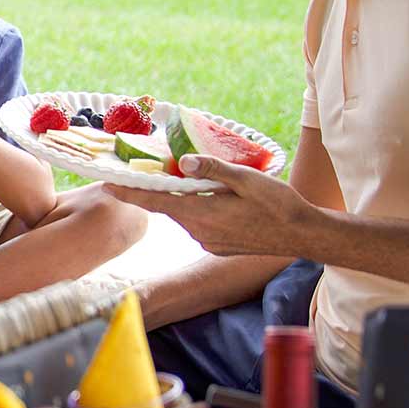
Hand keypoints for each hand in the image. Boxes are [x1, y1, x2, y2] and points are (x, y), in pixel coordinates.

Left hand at [104, 155, 317, 257]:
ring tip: (181, 180)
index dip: (128, 193)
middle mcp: (199, 232)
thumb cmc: (279, 204)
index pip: (155, 201)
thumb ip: (214, 169)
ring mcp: (207, 242)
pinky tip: (208, 199)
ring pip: (183, 215)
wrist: (303, 236)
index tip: (105, 185)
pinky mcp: (217, 247)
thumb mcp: (248, 179)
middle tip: (140, 173)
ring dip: (178, 200)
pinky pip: (197, 225)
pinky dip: (194, 210)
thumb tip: (184, 160)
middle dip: (152, 191)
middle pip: (166, 207)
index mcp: (202, 214)